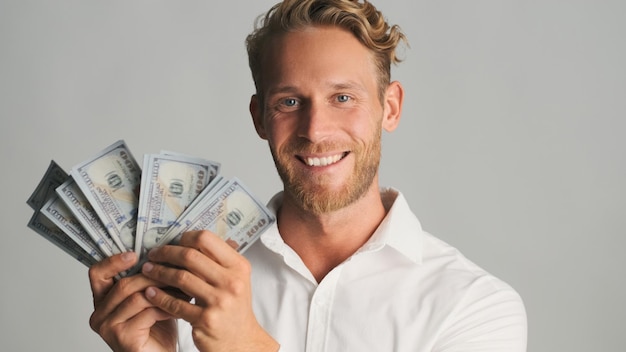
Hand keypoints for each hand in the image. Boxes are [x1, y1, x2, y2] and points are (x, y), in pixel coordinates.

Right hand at [88, 252, 177, 351]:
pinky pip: (146, 312)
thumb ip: (147, 280)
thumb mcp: (150, 299)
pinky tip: (178, 307)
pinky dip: (166, 307)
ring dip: (162, 291)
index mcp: (103, 302)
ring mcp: (108, 327)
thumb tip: (161, 253)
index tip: (134, 254)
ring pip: (136, 297)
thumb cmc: (157, 330)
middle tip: (175, 271)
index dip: (113, 261)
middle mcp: (99, 314)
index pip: (97, 274)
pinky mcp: (122, 337)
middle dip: (152, 276)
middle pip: (122, 284)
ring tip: (182, 289)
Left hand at [141, 230, 278, 351]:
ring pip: (180, 278)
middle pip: (190, 256)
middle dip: (166, 253)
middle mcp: (232, 282)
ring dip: (159, 272)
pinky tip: (150, 292)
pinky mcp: (206, 320)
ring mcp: (219, 301)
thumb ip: (218, 260)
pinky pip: (175, 303)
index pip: (207, 239)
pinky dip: (159, 296)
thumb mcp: (235, 279)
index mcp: (239, 266)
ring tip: (148, 270)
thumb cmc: (234, 307)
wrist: (240, 340)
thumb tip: (194, 238)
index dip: (186, 238)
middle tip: (154, 254)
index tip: (174, 242)